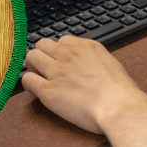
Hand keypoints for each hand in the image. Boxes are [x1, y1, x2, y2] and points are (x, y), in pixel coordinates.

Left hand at [22, 36, 146, 134]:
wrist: (117, 105)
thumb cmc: (119, 90)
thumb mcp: (109, 62)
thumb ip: (92, 59)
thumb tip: (85, 64)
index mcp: (85, 46)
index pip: (61, 40)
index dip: (59, 52)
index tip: (61, 62)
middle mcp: (68, 54)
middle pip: (42, 45)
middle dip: (43, 55)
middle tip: (46, 69)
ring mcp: (56, 71)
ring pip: (31, 57)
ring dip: (33, 67)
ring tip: (40, 79)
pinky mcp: (48, 91)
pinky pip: (27, 80)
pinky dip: (29, 84)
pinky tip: (36, 91)